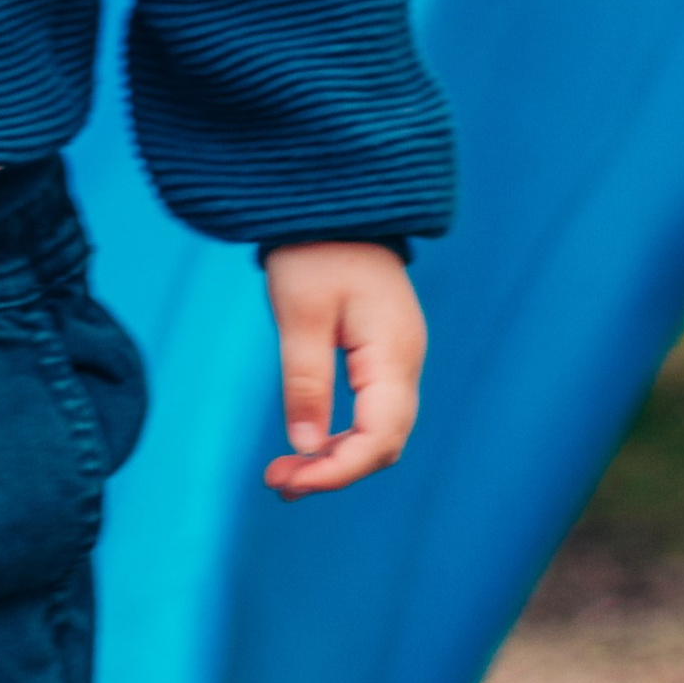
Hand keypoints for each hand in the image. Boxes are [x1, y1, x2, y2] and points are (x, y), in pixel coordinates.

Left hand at [261, 241, 425, 498]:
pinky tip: (308, 443)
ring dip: (336, 457)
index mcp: (393, 352)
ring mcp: (398, 358)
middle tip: (278, 483)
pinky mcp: (383, 354)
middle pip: (383, 443)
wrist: (334, 199)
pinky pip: (372, 410)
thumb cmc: (314, 249)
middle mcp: (405, 362)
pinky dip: (342, 434)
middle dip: (335, 471)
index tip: (291, 482)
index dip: (338, 470)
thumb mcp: (300, 311)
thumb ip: (305, 378)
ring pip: (378, 431)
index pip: (378, 436)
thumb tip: (305, 446)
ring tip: (285, 474)